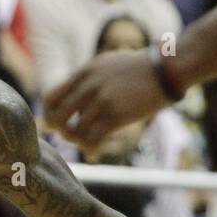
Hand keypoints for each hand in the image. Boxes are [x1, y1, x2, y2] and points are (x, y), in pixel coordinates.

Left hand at [45, 50, 168, 151]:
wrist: (167, 69)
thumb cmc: (139, 68)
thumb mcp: (107, 64)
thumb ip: (88, 79)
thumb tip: (73, 96)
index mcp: (84, 73)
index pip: (51, 98)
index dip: (49, 115)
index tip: (55, 124)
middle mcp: (88, 86)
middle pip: (57, 118)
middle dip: (60, 132)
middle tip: (70, 136)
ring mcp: (102, 101)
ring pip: (75, 132)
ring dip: (78, 142)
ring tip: (87, 143)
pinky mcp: (116, 115)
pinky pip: (92, 139)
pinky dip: (90, 149)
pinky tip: (94, 151)